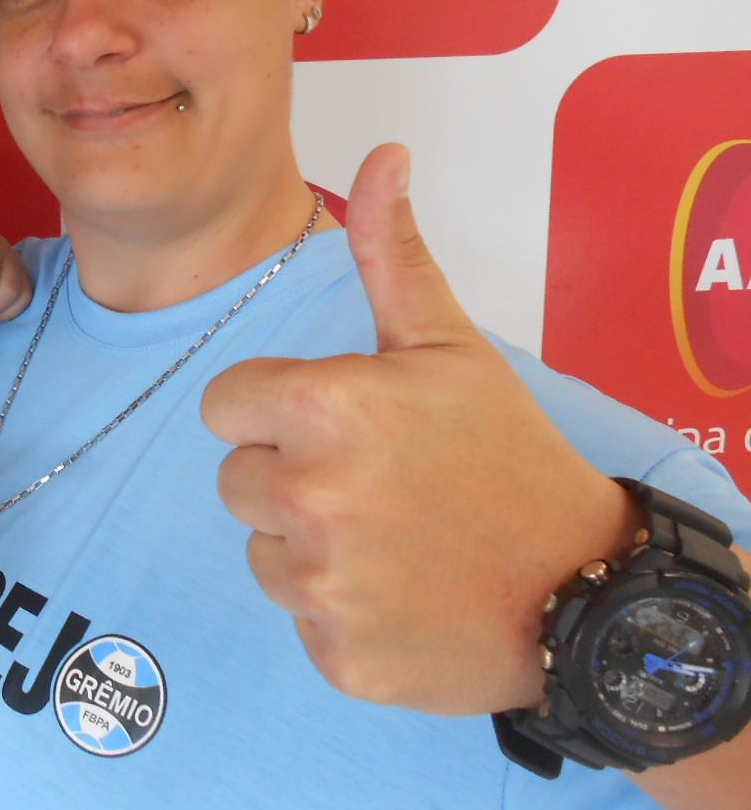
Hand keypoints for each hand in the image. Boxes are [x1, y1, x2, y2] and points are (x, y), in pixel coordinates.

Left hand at [201, 144, 637, 714]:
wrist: (587, 593)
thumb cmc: (510, 458)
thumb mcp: (450, 347)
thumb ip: (395, 253)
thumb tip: (384, 154)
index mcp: (326, 410)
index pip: (222, 405)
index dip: (271, 410)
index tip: (330, 422)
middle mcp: (310, 496)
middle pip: (235, 478)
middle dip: (287, 475)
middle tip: (374, 484)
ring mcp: (322, 585)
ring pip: (260, 550)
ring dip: (308, 547)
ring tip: (391, 539)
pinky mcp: (335, 655)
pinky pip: (297, 617)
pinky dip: (338, 611)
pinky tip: (399, 594)